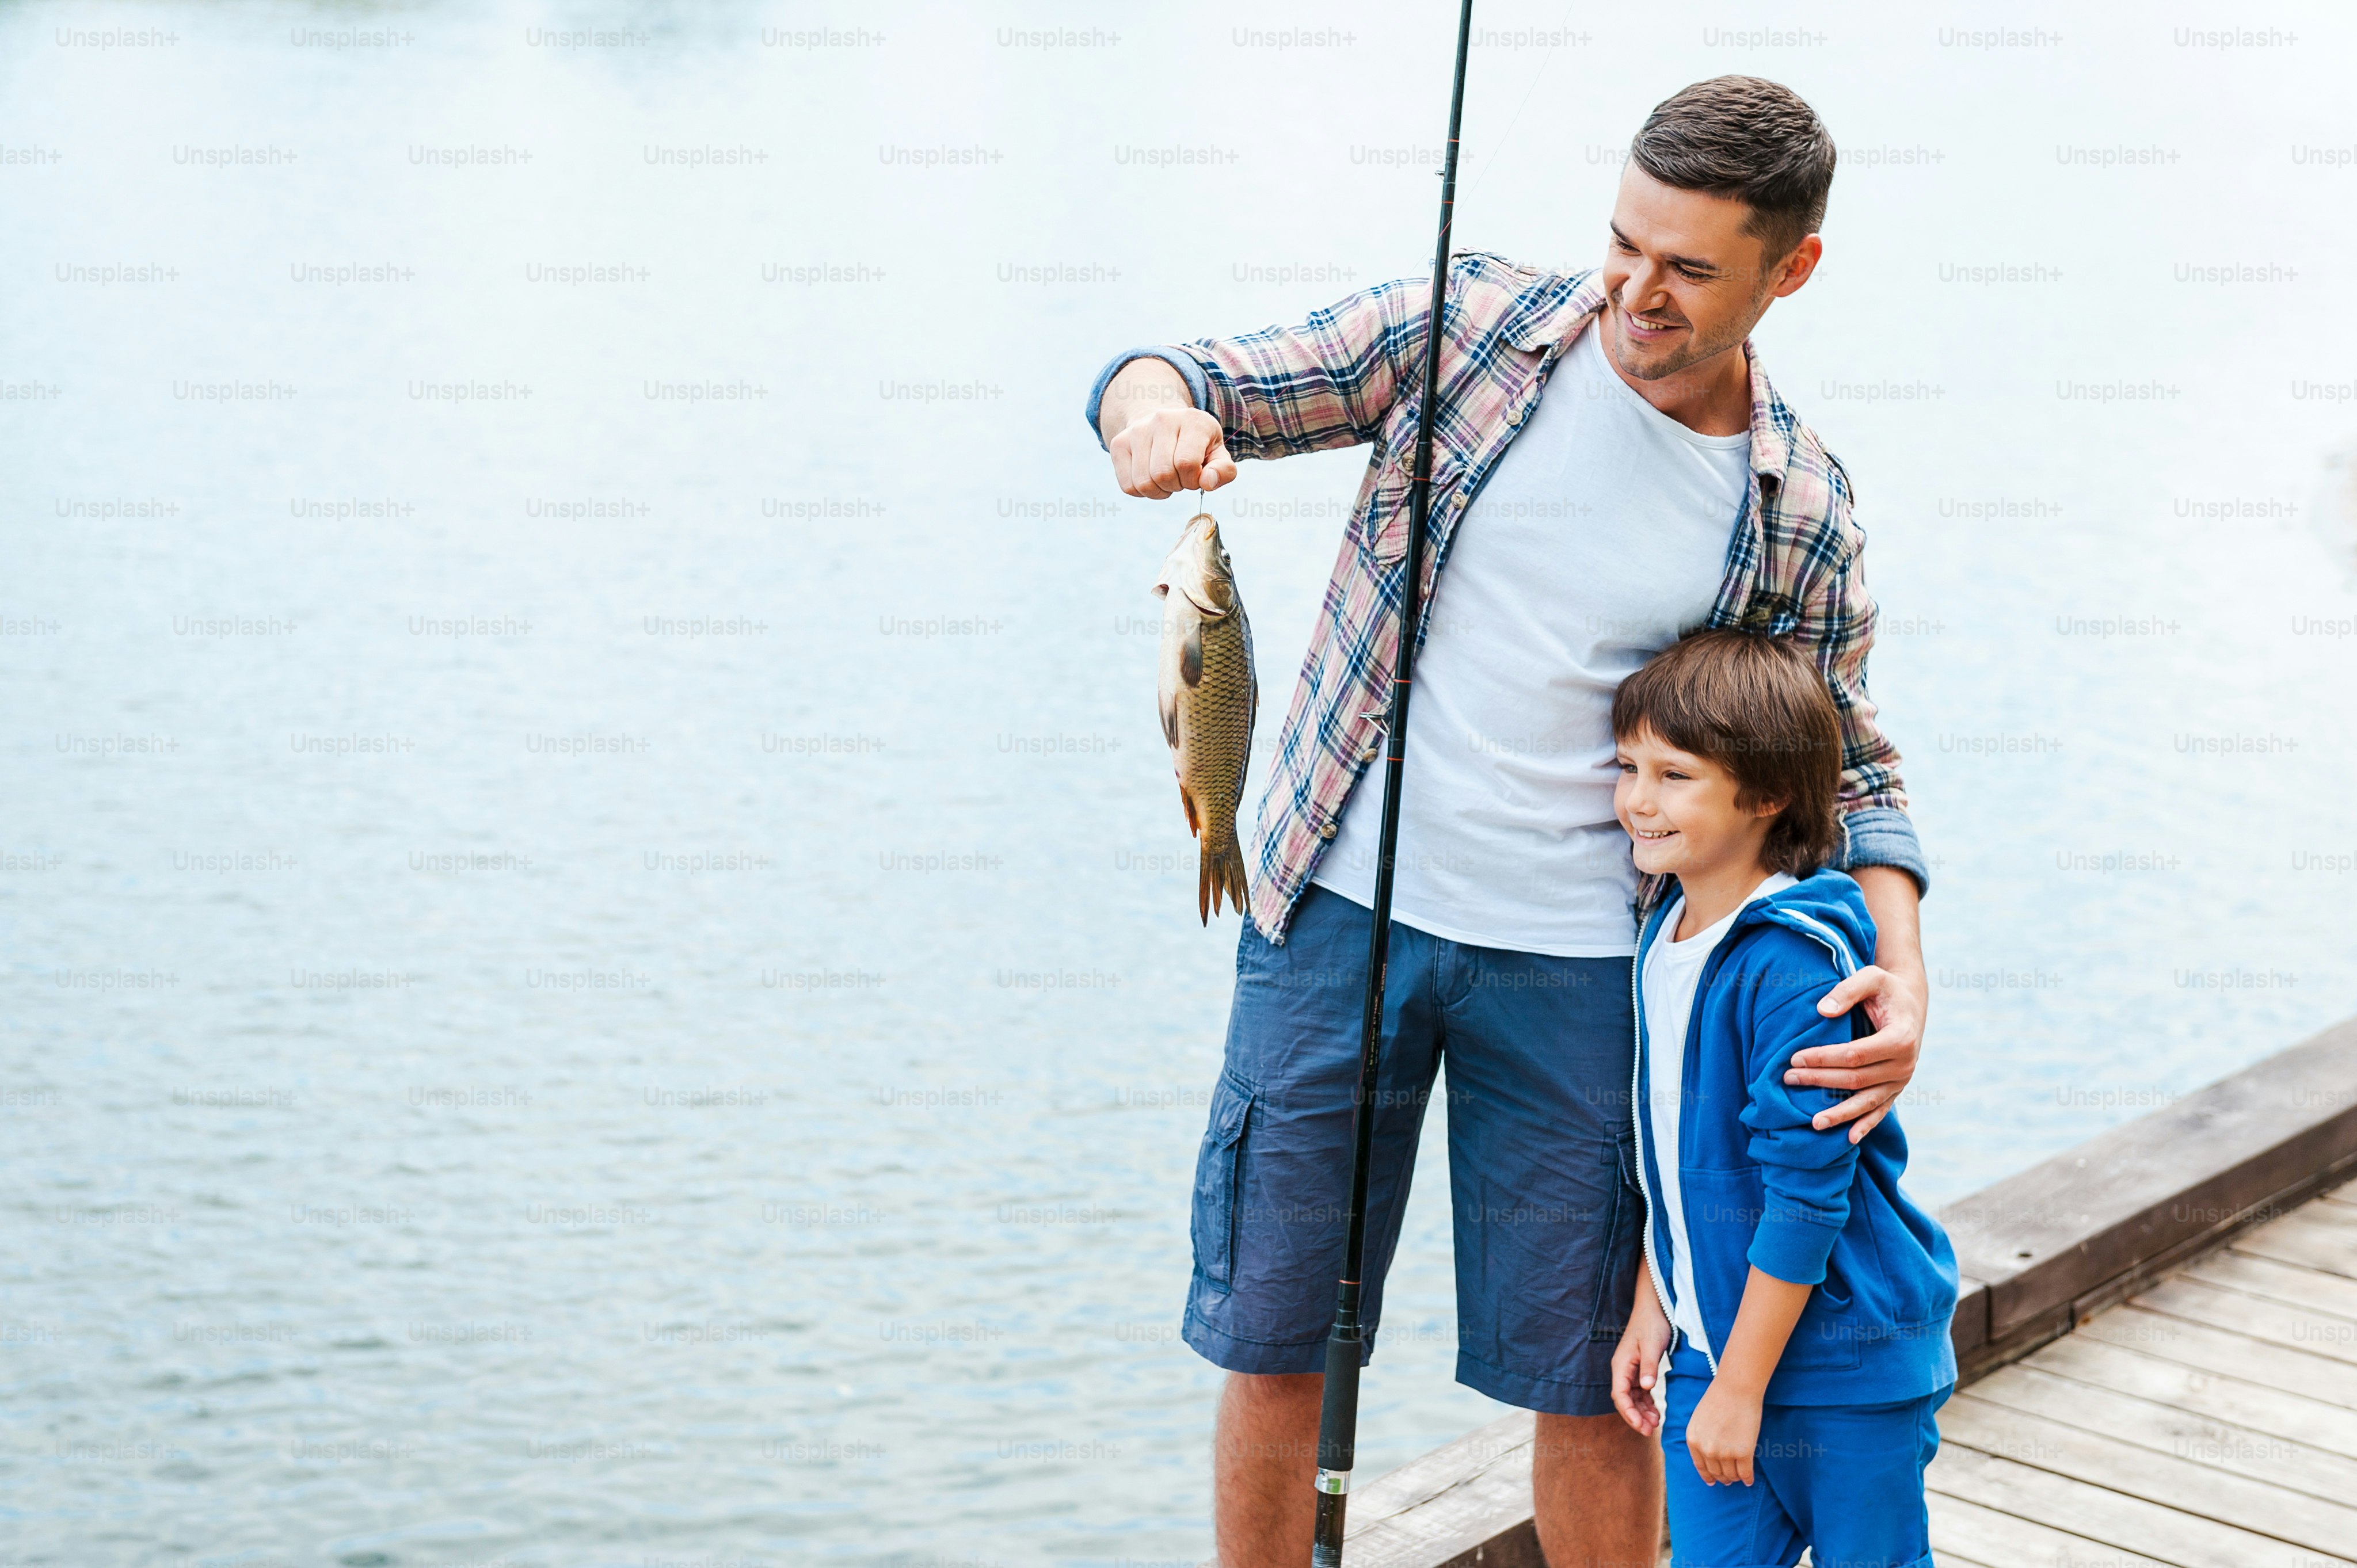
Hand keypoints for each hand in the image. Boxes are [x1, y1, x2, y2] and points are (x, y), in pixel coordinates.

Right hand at [1109, 405, 1236, 498]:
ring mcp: (1137, 430)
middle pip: (1162, 474)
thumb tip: (1207, 483)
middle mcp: (1162, 419)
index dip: (1192, 480)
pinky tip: (1151, 477)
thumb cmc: (1197, 445)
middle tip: (1180, 476)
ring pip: (1143, 483)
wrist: (1165, 423)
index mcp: (1193, 420)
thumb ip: (1223, 471)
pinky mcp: (1119, 443)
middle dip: (1175, 485)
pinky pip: (1128, 486)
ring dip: (1159, 491)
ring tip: (1167, 477)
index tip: (1196, 475)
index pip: (1186, 463)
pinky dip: (1142, 492)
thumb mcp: (1218, 454)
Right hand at [1609, 1290, 1671, 1437]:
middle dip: (1635, 1417)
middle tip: (1649, 1431)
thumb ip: (1649, 1367)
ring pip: (1632, 1398)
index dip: (1628, 1412)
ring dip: (1642, 1412)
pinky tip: (1656, 1412)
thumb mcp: (1652, 1346)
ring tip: (1655, 1424)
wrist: (1654, 1308)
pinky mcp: (1640, 1369)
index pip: (1619, 1394)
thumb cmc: (1652, 1324)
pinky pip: (1640, 1392)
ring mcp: (1631, 1370)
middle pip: (1624, 1399)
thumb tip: (1646, 1389)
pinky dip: (1647, 1403)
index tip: (1641, 1426)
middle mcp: (1623, 1369)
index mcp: (1621, 1364)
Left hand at [1683, 1380, 1760, 1485]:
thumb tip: (1708, 1454)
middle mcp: (1706, 1449)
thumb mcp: (1699, 1418)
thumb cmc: (1719, 1398)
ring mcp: (1725, 1452)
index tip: (1712, 1482)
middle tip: (1728, 1480)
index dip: (1708, 1476)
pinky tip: (1749, 1480)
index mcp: (1693, 1439)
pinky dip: (1748, 1479)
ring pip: (1731, 1475)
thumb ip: (1701, 1436)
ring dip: (1735, 1478)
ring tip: (1739, 1477)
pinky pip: (1746, 1473)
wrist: (1736, 1388)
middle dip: (1723, 1478)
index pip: (1700, 1466)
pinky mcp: (1744, 1453)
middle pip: (1716, 1473)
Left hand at [1786, 959, 1923, 1142]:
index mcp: (1900, 1038)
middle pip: (1856, 1079)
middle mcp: (1904, 1064)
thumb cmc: (1886, 988)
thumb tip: (1821, 1011)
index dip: (1823, 1058)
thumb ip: (1847, 991)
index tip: (1794, 1058)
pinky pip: (1880, 1110)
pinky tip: (1849, 1139)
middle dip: (1820, 1080)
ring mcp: (1902, 1080)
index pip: (1854, 1054)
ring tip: (1813, 1123)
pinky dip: (1865, 1125)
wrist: (1911, 1002)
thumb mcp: (1871, 977)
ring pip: (1866, 1102)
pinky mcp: (1897, 1089)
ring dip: (1839, 1113)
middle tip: (1788, 1079)